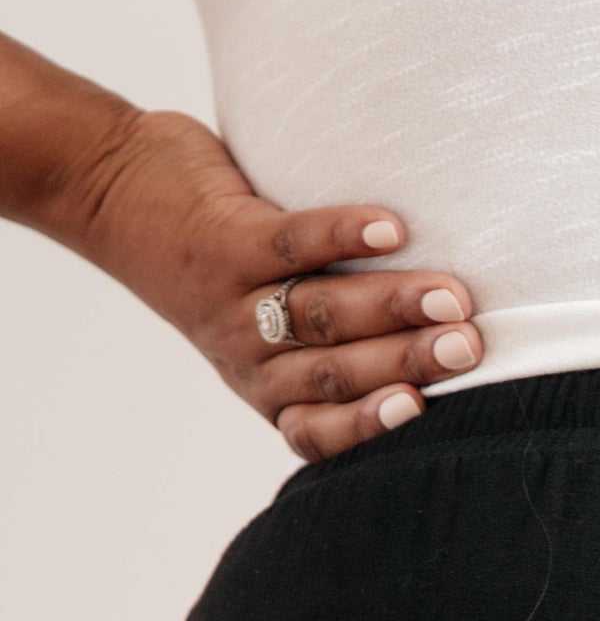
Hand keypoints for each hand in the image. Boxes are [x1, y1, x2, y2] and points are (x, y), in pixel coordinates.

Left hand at [64, 106, 481, 458]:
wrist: (108, 190)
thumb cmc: (210, 264)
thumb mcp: (257, 327)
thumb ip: (329, 341)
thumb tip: (441, 334)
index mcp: (266, 389)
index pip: (317, 429)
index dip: (368, 425)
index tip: (421, 407)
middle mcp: (248, 355)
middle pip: (335, 368)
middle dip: (408, 360)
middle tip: (468, 347)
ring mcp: (231, 299)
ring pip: (319, 312)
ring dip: (391, 304)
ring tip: (452, 295)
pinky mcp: (222, 239)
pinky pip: (289, 243)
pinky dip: (343, 235)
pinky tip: (391, 229)